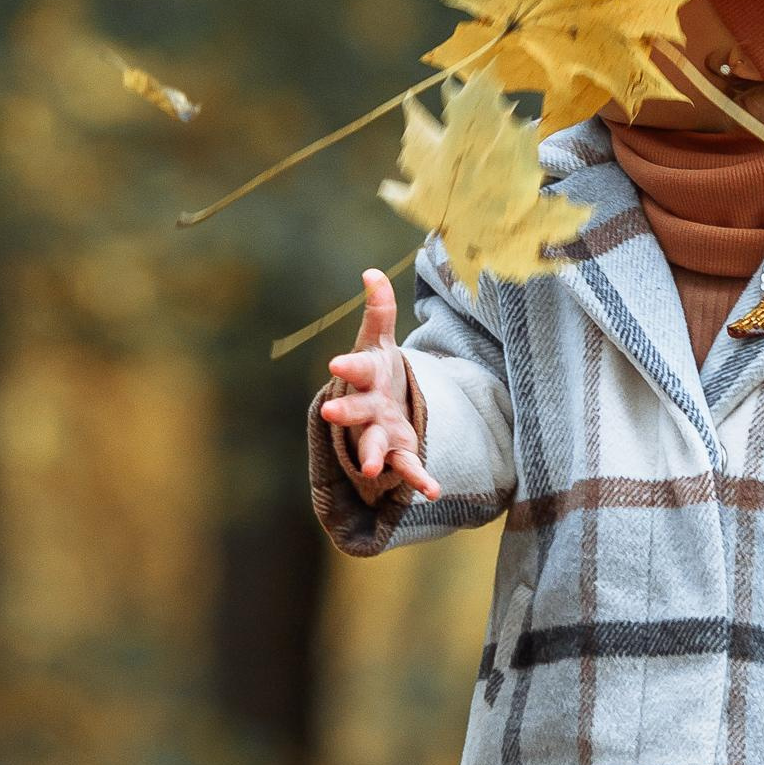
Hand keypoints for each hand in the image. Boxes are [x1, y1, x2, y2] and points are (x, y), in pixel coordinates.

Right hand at [320, 272, 440, 504]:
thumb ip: (380, 310)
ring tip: (370, 470)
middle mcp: (366, 408)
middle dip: (345, 412)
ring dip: (371, 456)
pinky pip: (407, 467)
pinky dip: (418, 480)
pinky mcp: (397, 451)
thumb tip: (371, 273)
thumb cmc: (377, 370)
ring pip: (373, 446)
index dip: (347, 365)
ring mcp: (379, 433)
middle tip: (331, 413)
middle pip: (355, 411)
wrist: (380, 407)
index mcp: (364, 377)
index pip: (355, 369)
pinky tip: (432, 491)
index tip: (336, 364)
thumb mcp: (380, 340)